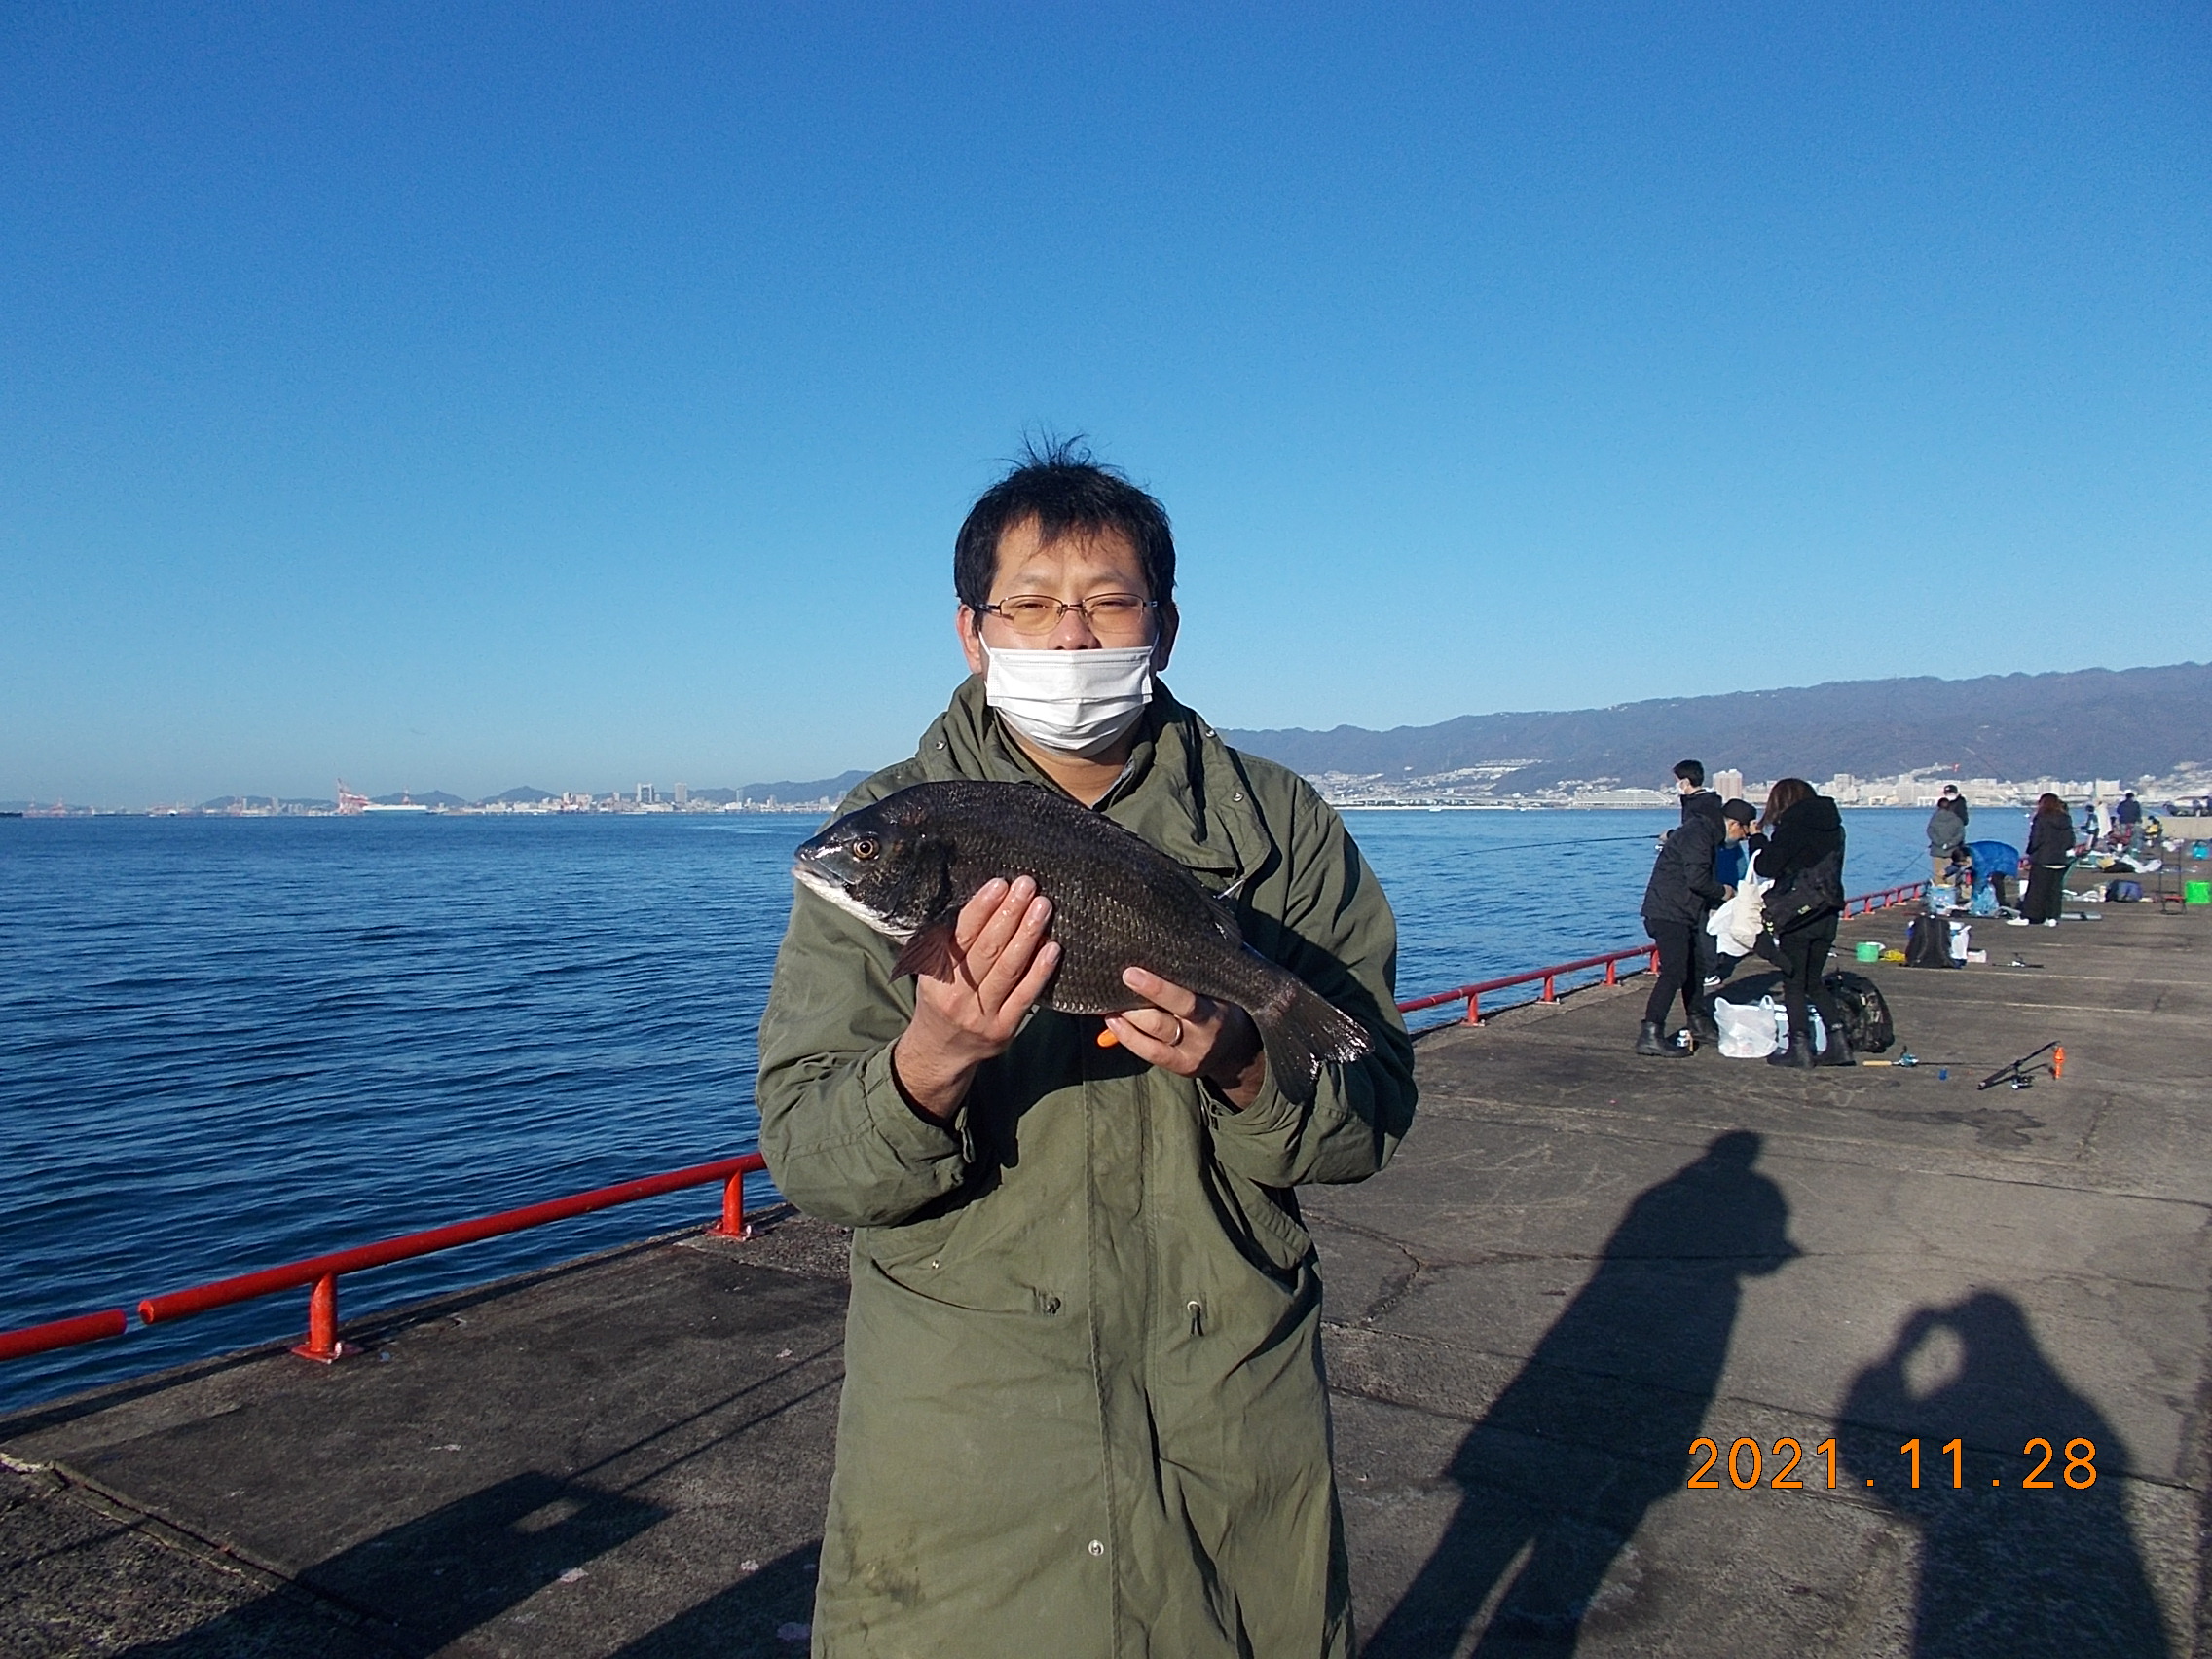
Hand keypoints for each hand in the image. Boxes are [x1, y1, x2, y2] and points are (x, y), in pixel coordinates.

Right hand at [891, 877, 1059, 1120]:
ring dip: (1028, 934)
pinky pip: (1025, 995)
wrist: (940, 1051)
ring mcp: (981, 1013)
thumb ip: (951, 943)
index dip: (981, 908)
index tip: (999, 884)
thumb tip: (985, 901)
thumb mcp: (933, 971)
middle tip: (1027, 886)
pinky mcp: (1003, 1029)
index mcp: (936, 974)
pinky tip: (1053, 948)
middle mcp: (957, 994)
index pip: (961, 935)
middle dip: (1010, 913)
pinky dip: (1040, 971)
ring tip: (1043, 907)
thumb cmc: (942, 999)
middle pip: (988, 948)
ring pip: (1009, 969)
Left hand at [1105, 966, 1266, 1109]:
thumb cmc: (1217, 1005)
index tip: (1132, 973)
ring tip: (1109, 1003)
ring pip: (1153, 1035)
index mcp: (1214, 1010)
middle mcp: (1203, 1034)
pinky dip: (1127, 1037)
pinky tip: (1114, 1022)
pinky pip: (1150, 1053)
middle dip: (1133, 1004)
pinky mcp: (1182, 1067)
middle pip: (1161, 1021)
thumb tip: (1144, 964)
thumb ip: (1187, 978)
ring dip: (1127, 1018)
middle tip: (1114, 986)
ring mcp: (1192, 1053)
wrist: (1237, 1047)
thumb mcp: (1213, 990)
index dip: (1156, 989)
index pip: (1184, 1001)